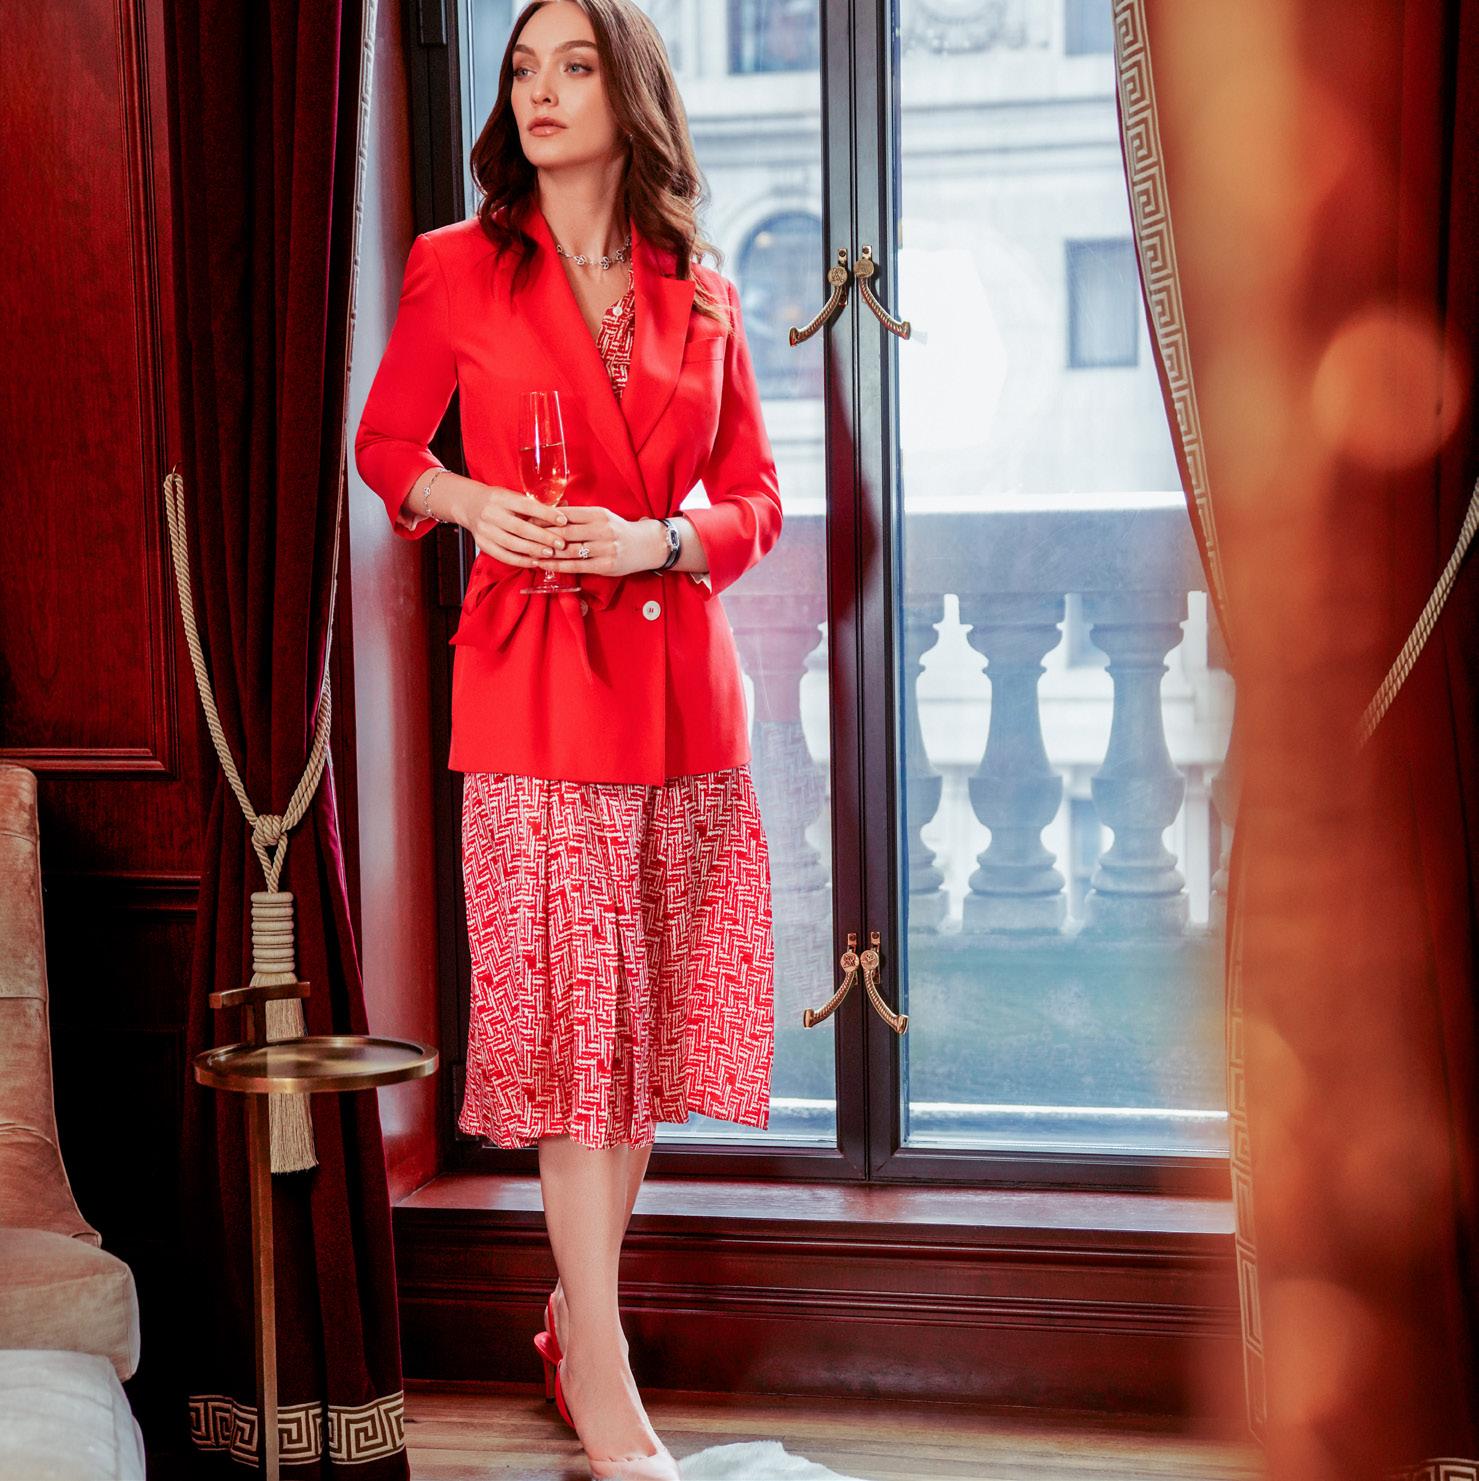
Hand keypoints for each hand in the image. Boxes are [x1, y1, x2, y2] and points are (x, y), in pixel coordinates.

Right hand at [452, 480, 571, 564]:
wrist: (469, 505)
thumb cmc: (499, 501)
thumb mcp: (513, 496)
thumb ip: (536, 503)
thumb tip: (566, 507)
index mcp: (501, 498)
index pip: (527, 506)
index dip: (546, 514)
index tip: (563, 520)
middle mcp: (491, 513)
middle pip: (520, 528)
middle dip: (543, 537)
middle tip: (561, 543)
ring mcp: (485, 530)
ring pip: (512, 544)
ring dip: (533, 550)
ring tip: (551, 554)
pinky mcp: (482, 544)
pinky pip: (503, 555)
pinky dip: (520, 560)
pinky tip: (535, 562)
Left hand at [531, 508, 663, 578]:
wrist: (646, 546)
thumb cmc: (618, 530)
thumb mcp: (602, 517)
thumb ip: (579, 516)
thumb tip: (550, 513)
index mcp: (598, 514)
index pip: (565, 515)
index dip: (543, 517)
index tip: (526, 519)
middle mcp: (602, 530)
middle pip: (565, 532)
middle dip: (541, 535)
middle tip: (521, 536)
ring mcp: (605, 549)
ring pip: (569, 550)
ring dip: (546, 552)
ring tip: (528, 552)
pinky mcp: (606, 566)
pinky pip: (577, 566)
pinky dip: (558, 566)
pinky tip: (544, 565)